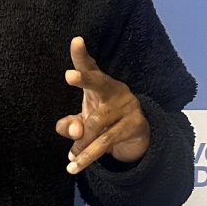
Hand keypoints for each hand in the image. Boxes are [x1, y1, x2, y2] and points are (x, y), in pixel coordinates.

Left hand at [55, 37, 149, 174]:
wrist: (138, 136)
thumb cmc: (103, 119)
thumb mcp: (85, 119)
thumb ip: (71, 123)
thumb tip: (73, 131)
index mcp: (100, 83)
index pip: (89, 66)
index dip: (81, 54)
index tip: (76, 41)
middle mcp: (114, 90)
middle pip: (98, 83)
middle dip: (83, 79)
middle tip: (68, 75)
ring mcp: (126, 107)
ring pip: (97, 124)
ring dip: (81, 143)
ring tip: (69, 155)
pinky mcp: (134, 126)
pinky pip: (106, 142)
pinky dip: (88, 155)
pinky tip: (74, 165)